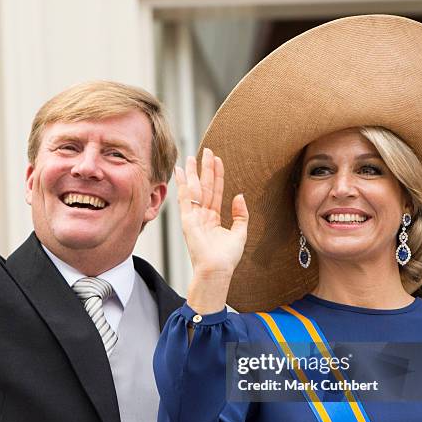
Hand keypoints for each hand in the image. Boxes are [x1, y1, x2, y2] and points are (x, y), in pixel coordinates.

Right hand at [175, 148, 248, 280]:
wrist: (216, 270)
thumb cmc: (226, 258)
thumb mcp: (240, 233)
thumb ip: (241, 214)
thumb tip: (240, 195)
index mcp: (213, 219)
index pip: (216, 192)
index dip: (217, 176)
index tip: (218, 160)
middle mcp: (202, 216)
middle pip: (205, 187)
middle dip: (205, 169)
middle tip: (207, 151)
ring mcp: (194, 217)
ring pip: (195, 189)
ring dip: (194, 172)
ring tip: (193, 156)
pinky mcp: (187, 220)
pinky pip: (185, 198)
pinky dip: (182, 184)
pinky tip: (180, 171)